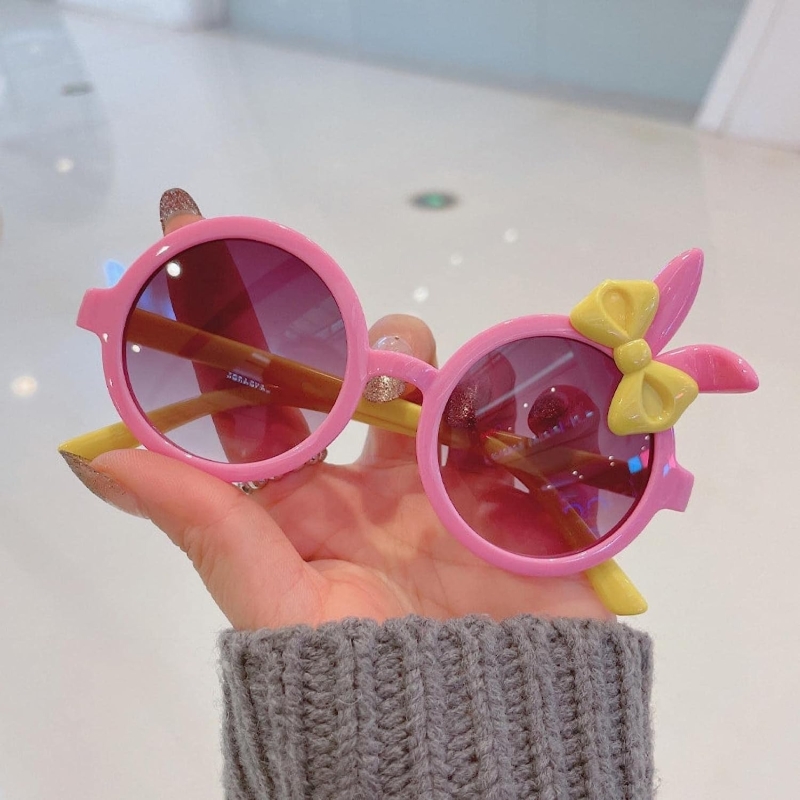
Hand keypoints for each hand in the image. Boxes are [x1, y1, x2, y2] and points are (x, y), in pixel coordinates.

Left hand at [90, 191, 610, 629]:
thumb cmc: (369, 679)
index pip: (260, 405)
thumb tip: (97, 462)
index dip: (231, 341)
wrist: (481, 731)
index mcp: (304, 498)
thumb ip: (207, 529)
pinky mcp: (505, 486)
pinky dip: (503, 389)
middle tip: (334, 314)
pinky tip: (498, 381)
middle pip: (350, 376)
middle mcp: (367, 477)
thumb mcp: (279, 604)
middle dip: (341, 336)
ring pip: (426, 381)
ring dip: (418, 359)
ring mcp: (439, 476)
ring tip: (411, 367)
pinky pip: (503, 417)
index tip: (201, 256)